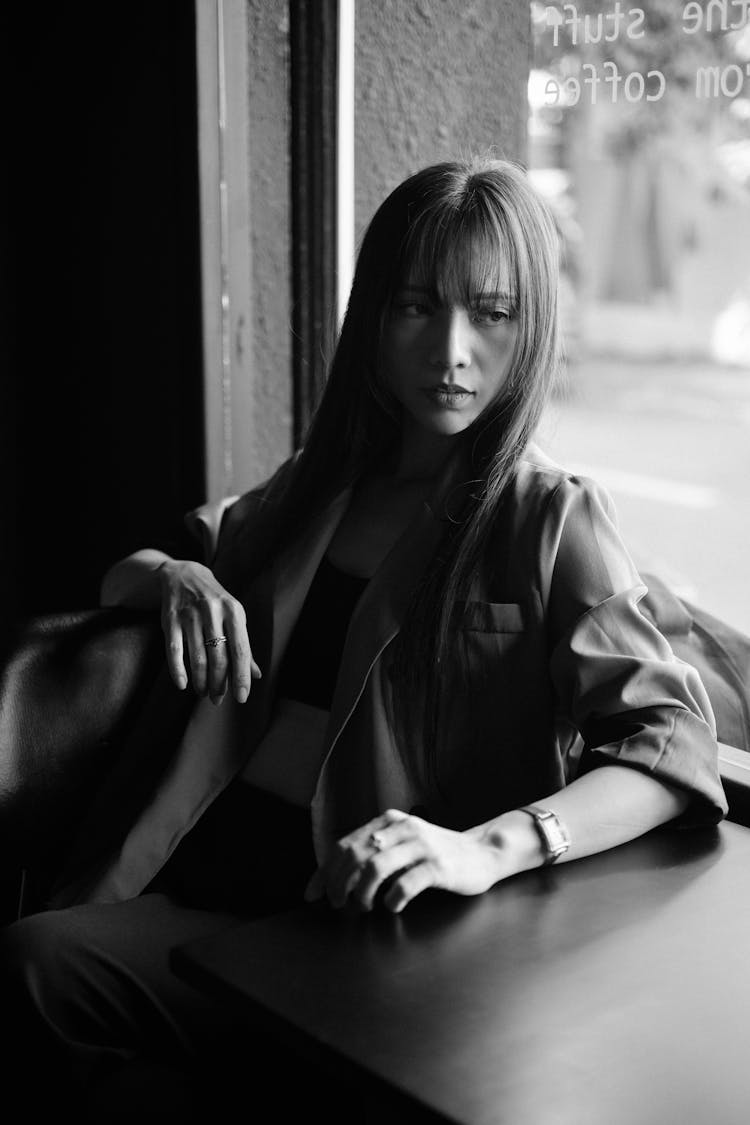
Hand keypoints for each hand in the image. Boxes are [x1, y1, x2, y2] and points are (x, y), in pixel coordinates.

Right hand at [158, 559, 260, 703]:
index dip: (241, 677)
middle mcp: (213, 612)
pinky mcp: (171, 619)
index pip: (241, 650)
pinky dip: (178, 670)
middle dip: (219, 683)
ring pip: (197, 657)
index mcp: (234, 612)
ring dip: (201, 680)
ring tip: (203, 693)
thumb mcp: (234, 617)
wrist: (185, 574)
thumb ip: (244, 646)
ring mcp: (190, 614)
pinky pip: (174, 650)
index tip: (242, 697)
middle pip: (218, 657)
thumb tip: (256, 675)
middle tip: (217, 699)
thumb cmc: (216, 602)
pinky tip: (183, 684)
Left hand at [304, 808, 508, 913]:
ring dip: (362, 893)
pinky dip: (392, 900)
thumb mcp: (401, 844)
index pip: (344, 845)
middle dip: (340, 884)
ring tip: (365, 907)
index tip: (313, 895)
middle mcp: (403, 827)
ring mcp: (422, 845)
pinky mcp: (439, 865)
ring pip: (376, 867)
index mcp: (388, 821)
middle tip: (339, 905)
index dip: (324, 872)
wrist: (481, 853)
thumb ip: (372, 854)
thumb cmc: (434, 854)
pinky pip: (405, 884)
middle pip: (355, 855)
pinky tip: (392, 907)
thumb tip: (332, 880)